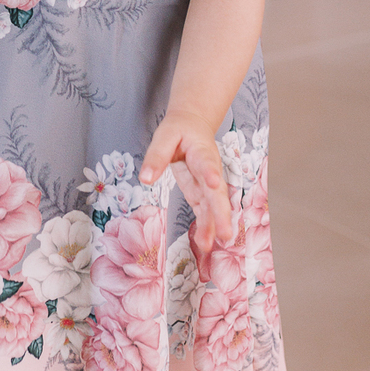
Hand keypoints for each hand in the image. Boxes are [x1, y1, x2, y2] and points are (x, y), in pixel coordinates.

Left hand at [140, 110, 231, 253]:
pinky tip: (204, 242)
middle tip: (224, 233)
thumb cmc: (180, 129)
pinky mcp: (202, 192)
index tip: (214, 183)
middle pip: (217, 193)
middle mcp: (210, 170)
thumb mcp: (164, 135)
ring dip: (212, 226)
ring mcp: (208, 184)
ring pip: (213, 206)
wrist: (193, 124)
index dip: (211, 173)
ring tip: (208, 245)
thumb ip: (156, 156)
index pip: (207, 163)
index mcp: (202, 151)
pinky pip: (205, 211)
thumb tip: (145, 179)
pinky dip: (206, 226)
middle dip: (220, 213)